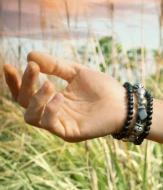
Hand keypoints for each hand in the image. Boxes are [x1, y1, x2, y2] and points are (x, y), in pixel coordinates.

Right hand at [3, 51, 128, 142]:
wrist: (125, 102)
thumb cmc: (103, 88)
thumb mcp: (76, 72)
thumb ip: (54, 65)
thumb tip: (29, 56)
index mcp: (52, 99)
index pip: (25, 93)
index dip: (14, 81)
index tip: (8, 66)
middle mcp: (52, 113)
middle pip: (24, 103)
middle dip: (25, 85)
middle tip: (33, 69)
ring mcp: (60, 124)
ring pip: (31, 117)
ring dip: (35, 99)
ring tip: (49, 84)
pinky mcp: (70, 133)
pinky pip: (50, 125)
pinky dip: (50, 110)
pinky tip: (60, 96)